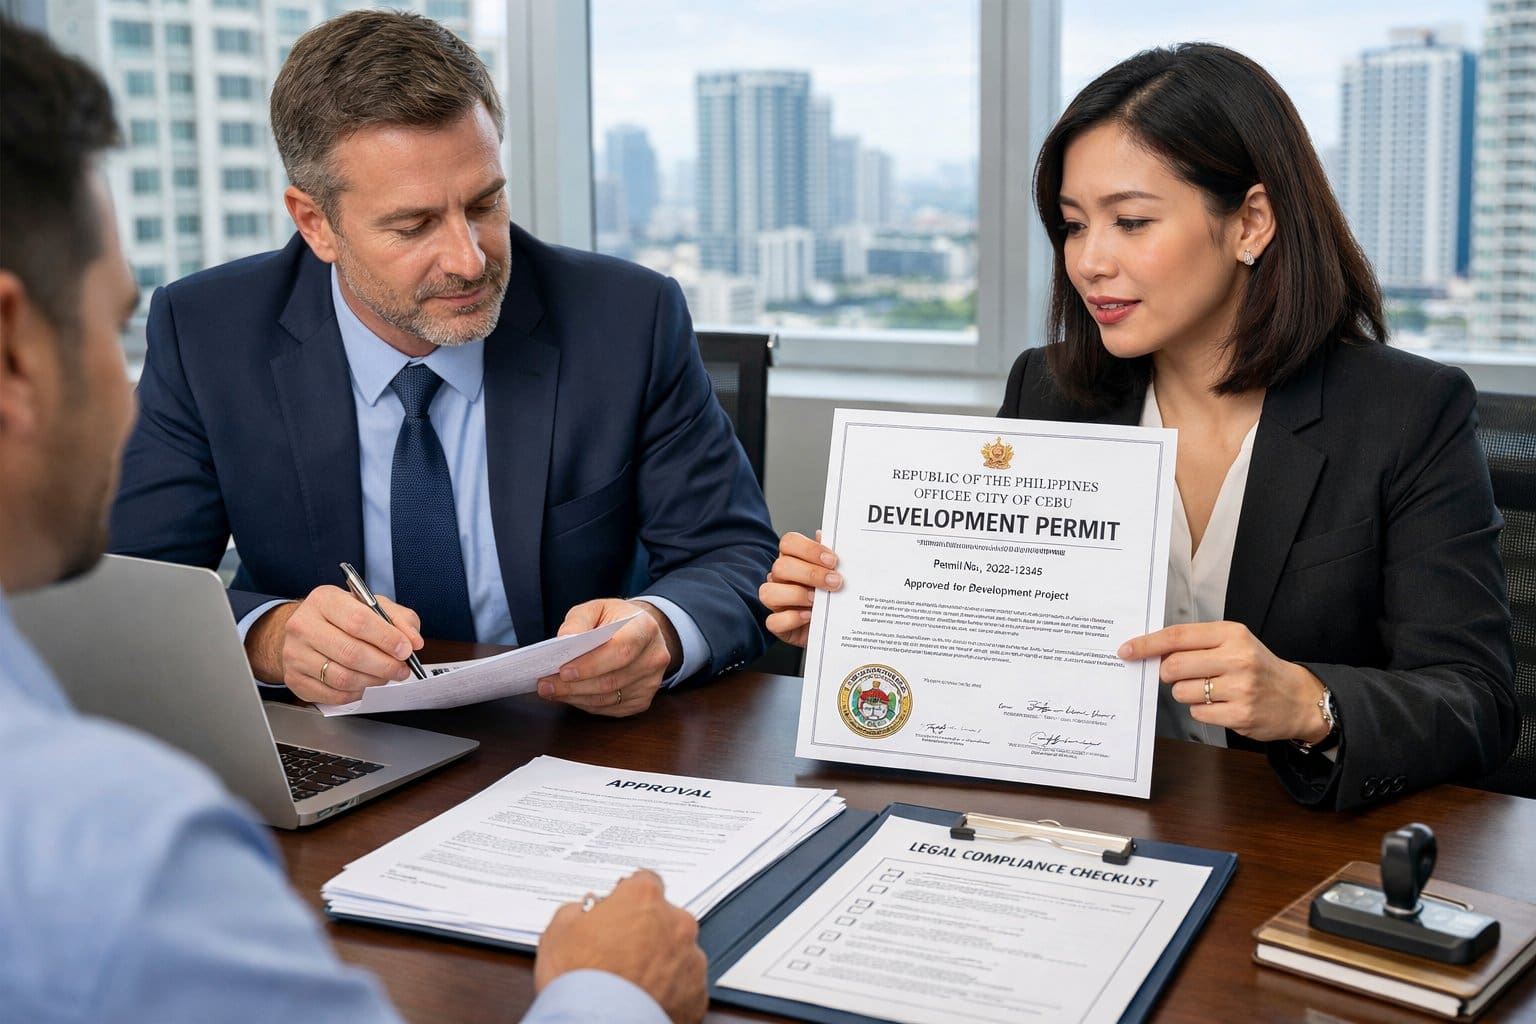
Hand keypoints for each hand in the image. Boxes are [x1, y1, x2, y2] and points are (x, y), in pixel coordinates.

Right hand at [243, 585, 422, 702]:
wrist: (306, 630)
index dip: (387, 639)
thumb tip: (414, 641)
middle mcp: (304, 625)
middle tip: (401, 669)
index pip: (358, 621)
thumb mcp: (373, 606)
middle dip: (384, 665)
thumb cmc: (344, 617)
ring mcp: (295, 654)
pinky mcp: (294, 678)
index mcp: (325, 600)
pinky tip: (365, 685)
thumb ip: (400, 619)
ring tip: (385, 676)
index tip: (405, 650)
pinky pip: (332, 694)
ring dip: (372, 681)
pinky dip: (355, 694)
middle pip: (351, 653)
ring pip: (342, 677)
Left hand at [536, 598, 678, 716]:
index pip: (621, 650)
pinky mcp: (643, 700)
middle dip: (574, 686)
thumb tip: (562, 643)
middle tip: (545, 685)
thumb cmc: (614, 619)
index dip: (591, 664)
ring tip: (550, 691)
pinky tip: (569, 696)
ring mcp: (651, 682)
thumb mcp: (595, 609)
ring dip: (575, 697)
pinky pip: (610, 708)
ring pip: (608, 698)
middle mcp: (654, 657)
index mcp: (646, 628)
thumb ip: (578, 622)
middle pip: (612, 679)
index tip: (563, 671)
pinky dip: (585, 704)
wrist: (640, 632)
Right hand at [536, 870, 705, 1023]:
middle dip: (646, 931)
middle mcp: (676, 923)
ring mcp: (691, 960)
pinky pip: (685, 986)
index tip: (618, 913)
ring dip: (660, 962)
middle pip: (664, 918)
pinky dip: (670, 991)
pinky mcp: (697, 995)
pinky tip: (645, 999)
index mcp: (644, 899)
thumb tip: (583, 914)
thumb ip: (577, 911)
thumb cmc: (578, 981)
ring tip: (631, 982)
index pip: (644, 882)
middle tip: (619, 953)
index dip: (628, 899)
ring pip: (677, 953)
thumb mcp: (557, 931)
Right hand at [759, 530, 840, 647]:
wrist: (835, 627)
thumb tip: (824, 535)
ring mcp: (776, 602)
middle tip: (835, 582)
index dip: (809, 549)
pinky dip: (791, 619)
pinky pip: (773, 621)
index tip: (832, 559)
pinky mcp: (777, 625)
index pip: (788, 543)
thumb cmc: (832, 597)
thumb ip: (830, 556)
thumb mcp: (835, 574)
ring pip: (769, 592)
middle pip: (781, 566)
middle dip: (810, 573)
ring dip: (797, 595)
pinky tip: (809, 616)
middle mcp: (780, 578)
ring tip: (819, 601)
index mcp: (793, 560)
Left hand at [1118, 621, 1328, 742]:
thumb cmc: (1256, 667)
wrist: (1297, 697)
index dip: (1147, 644)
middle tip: (1182, 675)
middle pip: (1173, 666)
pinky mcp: (1240, 714)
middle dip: (1168, 674)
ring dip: (1188, 693)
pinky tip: (1222, 704)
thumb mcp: (1233, 643)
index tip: (1127, 650)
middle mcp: (1236, 658)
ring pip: (1182, 692)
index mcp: (1231, 634)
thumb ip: (1196, 644)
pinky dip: (1203, 710)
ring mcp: (1240, 687)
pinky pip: (1198, 712)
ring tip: (1212, 690)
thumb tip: (1152, 651)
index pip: (1177, 636)